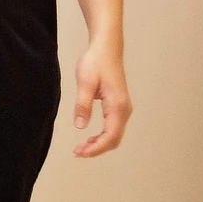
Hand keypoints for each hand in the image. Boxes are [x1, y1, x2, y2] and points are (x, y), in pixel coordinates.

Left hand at [72, 40, 131, 156]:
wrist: (107, 48)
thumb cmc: (96, 62)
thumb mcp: (85, 82)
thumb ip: (82, 104)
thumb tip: (80, 126)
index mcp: (117, 106)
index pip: (110, 136)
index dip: (96, 148)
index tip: (80, 153)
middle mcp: (124, 110)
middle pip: (114, 139)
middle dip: (96, 149)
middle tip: (77, 152)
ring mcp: (123, 108)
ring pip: (114, 135)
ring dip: (99, 144)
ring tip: (81, 148)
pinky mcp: (119, 106)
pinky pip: (113, 128)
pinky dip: (103, 136)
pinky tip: (90, 138)